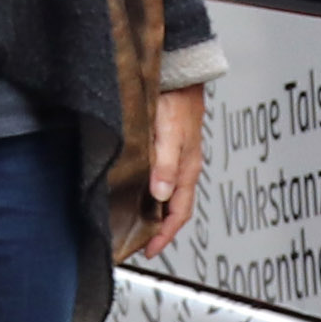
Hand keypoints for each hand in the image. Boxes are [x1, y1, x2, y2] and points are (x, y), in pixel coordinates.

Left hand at [130, 84, 207, 261]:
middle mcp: (183, 166)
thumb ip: (165, 164)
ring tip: (133, 220)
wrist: (181, 71)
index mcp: (187, 168)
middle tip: (138, 241)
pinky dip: (150, 191)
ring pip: (166, 193)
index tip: (149, 250)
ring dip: (152, 210)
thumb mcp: (170, 134)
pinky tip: (136, 188)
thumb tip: (160, 194)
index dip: (165, 235)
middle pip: (173, 207)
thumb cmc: (178, 99)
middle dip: (158, 228)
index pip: (179, 212)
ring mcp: (176, 157)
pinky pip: (160, 177)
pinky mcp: (166, 147)